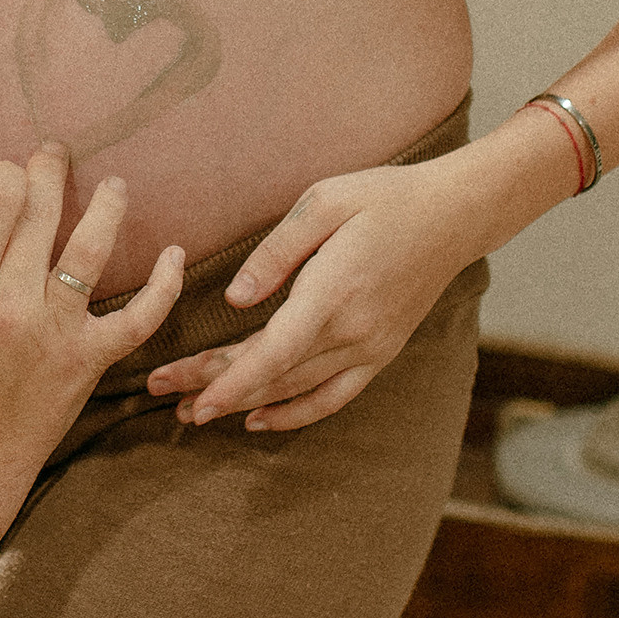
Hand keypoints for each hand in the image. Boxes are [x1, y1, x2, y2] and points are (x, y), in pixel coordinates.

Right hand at [0, 147, 184, 467]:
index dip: (7, 176)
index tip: (11, 174)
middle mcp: (10, 304)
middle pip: (41, 214)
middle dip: (50, 171)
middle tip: (56, 153)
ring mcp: (56, 332)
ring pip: (91, 251)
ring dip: (107, 207)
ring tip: (114, 184)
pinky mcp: (90, 360)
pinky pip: (139, 318)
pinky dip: (164, 286)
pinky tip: (176, 252)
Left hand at [146, 162, 481, 435]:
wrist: (455, 215)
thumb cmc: (384, 197)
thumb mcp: (325, 202)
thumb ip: (276, 251)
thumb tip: (235, 298)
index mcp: (333, 291)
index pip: (273, 351)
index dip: (229, 381)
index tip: (193, 399)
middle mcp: (353, 331)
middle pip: (273, 374)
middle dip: (214, 387)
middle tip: (163, 393)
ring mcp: (370, 348)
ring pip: (297, 390)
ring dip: (245, 404)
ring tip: (194, 411)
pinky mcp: (381, 353)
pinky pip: (334, 397)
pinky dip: (296, 414)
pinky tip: (260, 420)